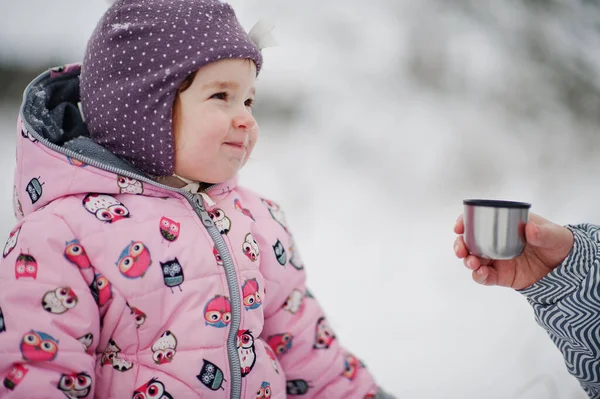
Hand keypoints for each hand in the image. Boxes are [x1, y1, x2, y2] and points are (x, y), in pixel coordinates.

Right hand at [453, 212, 573, 288]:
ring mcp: (496, 259)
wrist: (565, 268)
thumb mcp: (554, 234)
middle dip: (460, 245)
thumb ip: (543, 232)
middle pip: (469, 241)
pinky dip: (478, 276)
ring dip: (468, 260)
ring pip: (473, 258)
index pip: (477, 220)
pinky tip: (480, 273)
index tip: (459, 227)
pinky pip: (484, 276)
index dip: (464, 222)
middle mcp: (495, 241)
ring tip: (473, 263)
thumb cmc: (557, 243)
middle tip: (462, 250)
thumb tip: (531, 229)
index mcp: (503, 225)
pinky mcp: (500, 275)